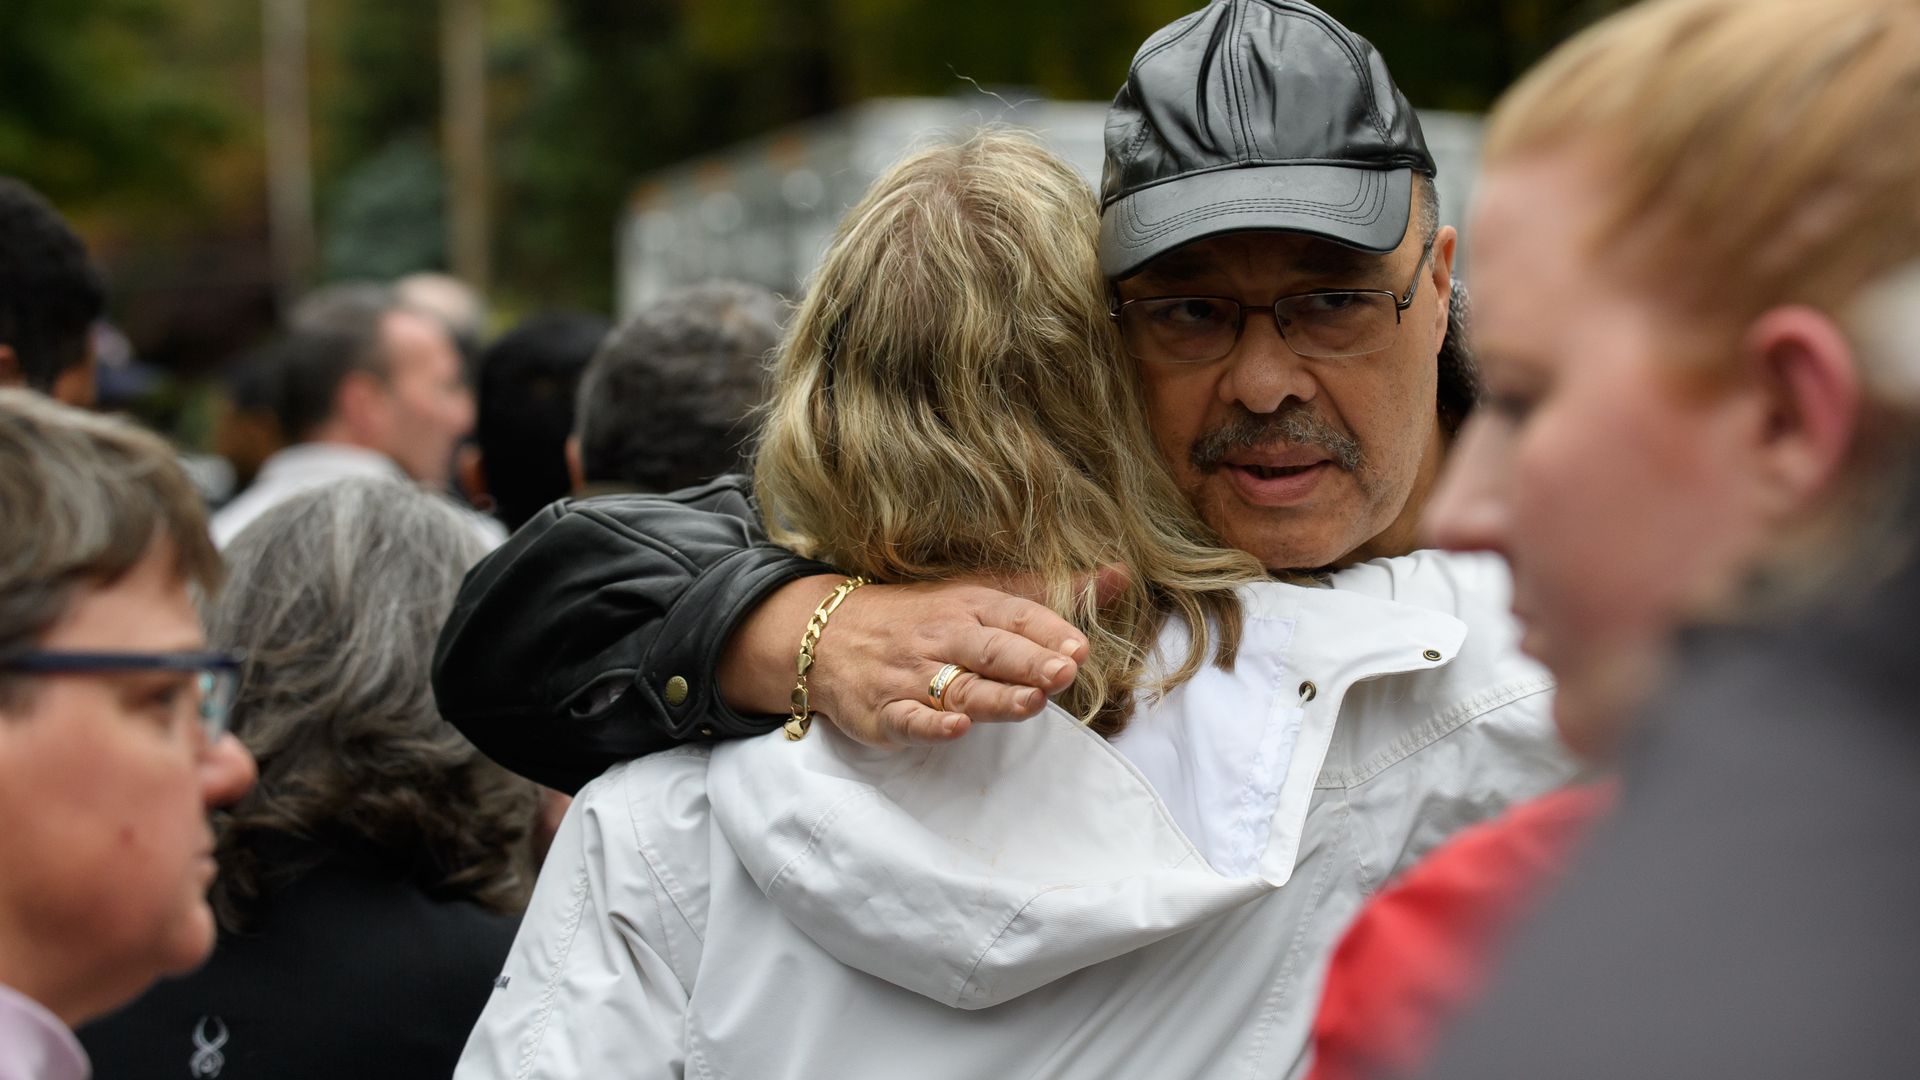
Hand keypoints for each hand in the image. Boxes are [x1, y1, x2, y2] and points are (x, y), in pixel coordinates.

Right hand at [717, 574, 1099, 747]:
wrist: (831, 636)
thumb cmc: (921, 617)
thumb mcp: (979, 594)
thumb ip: (1048, 593)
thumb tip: (1121, 577)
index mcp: (967, 606)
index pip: (1012, 614)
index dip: (1047, 630)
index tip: (1080, 646)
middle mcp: (942, 637)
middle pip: (990, 649)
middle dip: (1029, 660)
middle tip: (1066, 671)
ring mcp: (913, 676)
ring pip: (960, 688)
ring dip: (997, 696)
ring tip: (1034, 701)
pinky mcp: (887, 712)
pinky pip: (911, 719)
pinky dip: (933, 725)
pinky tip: (958, 728)